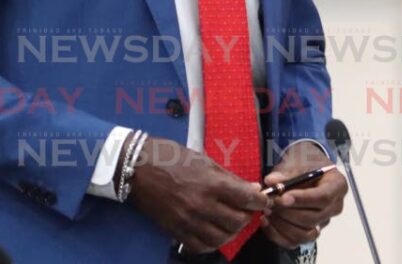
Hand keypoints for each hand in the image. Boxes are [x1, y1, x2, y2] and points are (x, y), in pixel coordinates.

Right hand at [126, 137, 270, 253]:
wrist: (137, 167)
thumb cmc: (170, 157)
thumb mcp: (203, 160)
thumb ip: (227, 177)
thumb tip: (250, 188)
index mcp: (210, 183)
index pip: (246, 198)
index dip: (260, 201)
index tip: (264, 200)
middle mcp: (201, 205)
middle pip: (237, 221)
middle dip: (247, 215)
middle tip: (247, 209)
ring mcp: (188, 220)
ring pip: (221, 237)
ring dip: (232, 231)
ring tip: (232, 221)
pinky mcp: (176, 230)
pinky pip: (201, 246)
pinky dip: (212, 242)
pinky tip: (214, 232)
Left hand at [261, 141, 346, 248]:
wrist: (306, 166)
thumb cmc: (305, 162)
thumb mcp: (298, 161)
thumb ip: (285, 172)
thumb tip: (271, 181)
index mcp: (337, 186)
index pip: (323, 198)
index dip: (302, 199)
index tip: (283, 197)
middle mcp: (334, 207)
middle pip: (312, 218)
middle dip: (287, 211)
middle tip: (269, 201)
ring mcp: (323, 222)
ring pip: (304, 233)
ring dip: (282, 224)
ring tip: (267, 210)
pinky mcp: (310, 232)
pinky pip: (295, 241)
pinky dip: (278, 235)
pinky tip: (266, 221)